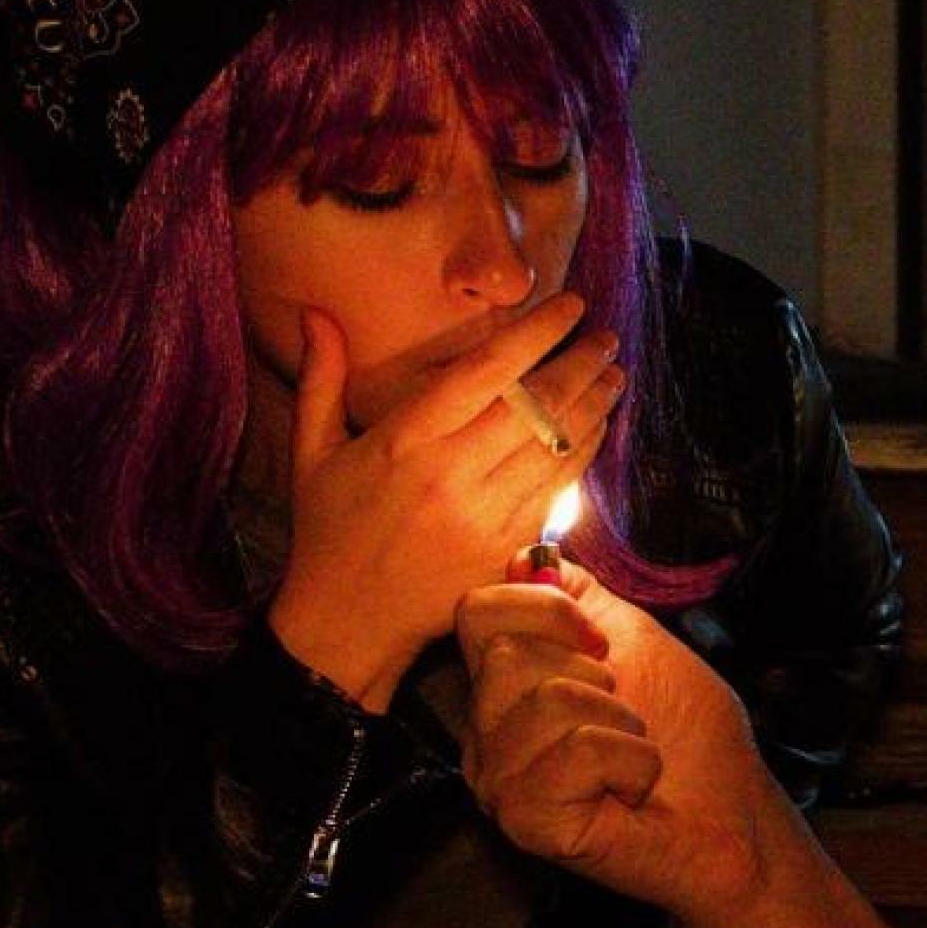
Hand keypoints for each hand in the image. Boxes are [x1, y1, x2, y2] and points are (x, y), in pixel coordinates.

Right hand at [270, 298, 622, 708]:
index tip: (569, 306)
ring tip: (615, 376)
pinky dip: (585, 454)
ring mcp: (485, 514)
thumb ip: (319, 379)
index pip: (487, 371)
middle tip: (607, 338)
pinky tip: (598, 429)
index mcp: (405, 439)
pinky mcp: (507, 547)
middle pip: (537, 405)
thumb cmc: (328, 531)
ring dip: (595, 407)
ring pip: (558, 447)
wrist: (348, 621)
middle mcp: (451, 473)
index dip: (537, 333)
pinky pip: (559, 490)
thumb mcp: (311, 451)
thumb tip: (314, 314)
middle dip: (581, 364)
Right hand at [459, 567, 793, 927]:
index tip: (603, 648)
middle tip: (624, 716)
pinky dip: (629, 762)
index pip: (478, 610)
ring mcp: (499, 782)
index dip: (549, 611)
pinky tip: (632, 791)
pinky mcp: (525, 820)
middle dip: (595, 673)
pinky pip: (574, 752)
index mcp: (505, 688)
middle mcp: (487, 734)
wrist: (734, 817)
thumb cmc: (691, 738)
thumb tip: (527, 557)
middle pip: (506, 651)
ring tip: (632, 755)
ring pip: (545, 700)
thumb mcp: (636, 642)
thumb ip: (580, 597)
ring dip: (621, 722)